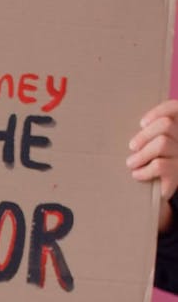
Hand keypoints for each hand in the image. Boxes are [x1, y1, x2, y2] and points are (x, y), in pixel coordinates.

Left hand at [126, 99, 177, 232]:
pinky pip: (160, 165)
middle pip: (166, 125)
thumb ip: (145, 133)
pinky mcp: (177, 175)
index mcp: (176, 130)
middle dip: (144, 135)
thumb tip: (128, 123)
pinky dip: (144, 170)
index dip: (159, 111)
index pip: (175, 108)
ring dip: (142, 154)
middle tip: (132, 147)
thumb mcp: (146, 145)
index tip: (142, 123)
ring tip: (131, 163)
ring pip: (162, 143)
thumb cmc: (147, 163)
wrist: (155, 193)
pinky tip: (137, 175)